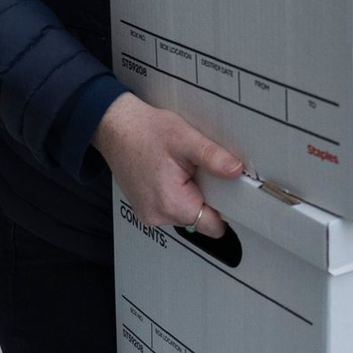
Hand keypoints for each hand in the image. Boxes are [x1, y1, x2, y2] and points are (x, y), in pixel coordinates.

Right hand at [91, 92, 242, 237]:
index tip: (230, 190)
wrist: (116, 127)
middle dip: (209, 198)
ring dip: (193, 195)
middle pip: (201, 219)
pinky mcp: (146, 207)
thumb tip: (236, 171)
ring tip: (186, 169)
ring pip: (187, 213)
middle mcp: (158, 216)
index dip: (227, 209)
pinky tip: (174, 173)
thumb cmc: (147, 131)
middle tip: (204, 171)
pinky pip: (173, 207)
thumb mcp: (186, 138)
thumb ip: (212, 157)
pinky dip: (179, 193)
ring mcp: (149, 214)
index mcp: (171, 204)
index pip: (213, 226)